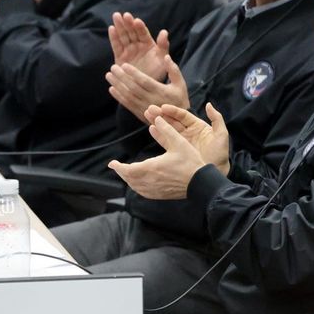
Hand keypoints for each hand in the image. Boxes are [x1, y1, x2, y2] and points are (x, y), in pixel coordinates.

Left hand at [107, 54, 188, 118]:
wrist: (177, 121)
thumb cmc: (179, 99)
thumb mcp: (180, 84)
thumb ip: (173, 70)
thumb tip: (166, 57)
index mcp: (161, 91)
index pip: (145, 81)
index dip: (134, 73)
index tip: (124, 65)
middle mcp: (151, 100)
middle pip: (133, 88)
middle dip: (122, 77)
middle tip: (113, 67)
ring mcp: (144, 108)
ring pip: (128, 96)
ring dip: (117, 85)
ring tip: (109, 76)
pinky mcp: (140, 114)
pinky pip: (127, 105)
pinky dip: (118, 97)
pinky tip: (112, 89)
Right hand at [108, 12, 170, 80]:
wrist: (146, 88)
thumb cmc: (157, 72)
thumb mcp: (163, 59)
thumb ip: (163, 46)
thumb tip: (164, 32)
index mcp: (148, 44)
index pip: (143, 33)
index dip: (140, 27)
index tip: (137, 21)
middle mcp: (138, 45)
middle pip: (132, 32)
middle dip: (128, 23)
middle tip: (124, 15)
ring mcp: (128, 50)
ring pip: (123, 36)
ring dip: (120, 26)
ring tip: (116, 16)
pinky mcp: (120, 57)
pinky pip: (116, 46)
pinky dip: (114, 38)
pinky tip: (111, 28)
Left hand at [108, 107, 224, 199]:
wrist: (201, 182)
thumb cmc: (191, 162)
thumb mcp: (179, 142)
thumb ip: (166, 130)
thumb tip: (156, 118)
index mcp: (152, 167)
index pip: (128, 169)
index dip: (118, 167)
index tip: (112, 163)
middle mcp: (150, 180)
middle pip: (129, 178)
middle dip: (122, 172)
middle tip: (117, 166)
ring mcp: (155, 190)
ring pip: (135, 186)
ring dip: (128, 180)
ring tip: (127, 173)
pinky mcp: (160, 195)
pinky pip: (143, 192)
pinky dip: (137, 187)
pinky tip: (139, 184)